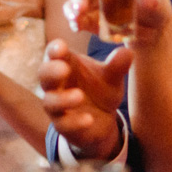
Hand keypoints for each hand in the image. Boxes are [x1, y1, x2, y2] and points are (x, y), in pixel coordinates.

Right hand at [38, 39, 131, 158]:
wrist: (103, 121)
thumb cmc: (100, 89)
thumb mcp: (112, 77)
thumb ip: (117, 66)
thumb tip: (128, 52)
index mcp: (65, 64)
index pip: (54, 53)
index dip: (55, 49)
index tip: (62, 46)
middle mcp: (57, 84)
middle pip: (44, 75)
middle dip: (51, 71)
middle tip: (64, 69)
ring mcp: (57, 106)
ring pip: (50, 101)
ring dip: (63, 99)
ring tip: (80, 96)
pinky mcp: (63, 126)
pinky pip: (63, 124)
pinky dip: (75, 122)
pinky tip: (89, 119)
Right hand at [64, 0, 171, 52]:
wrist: (153, 29)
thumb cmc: (156, 7)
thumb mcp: (158, 2)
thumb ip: (154, 0)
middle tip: (80, 7)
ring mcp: (93, 5)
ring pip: (74, 3)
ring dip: (71, 9)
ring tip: (76, 19)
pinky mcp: (90, 21)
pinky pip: (77, 20)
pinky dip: (74, 23)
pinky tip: (77, 27)